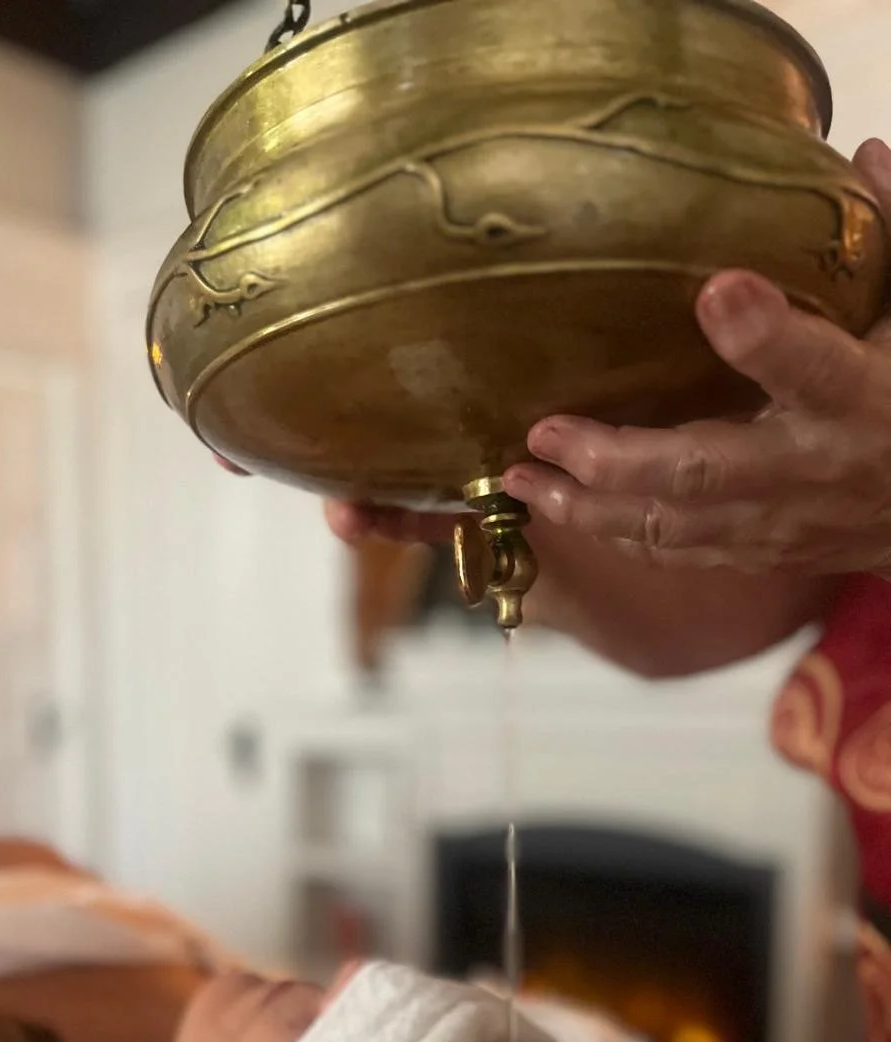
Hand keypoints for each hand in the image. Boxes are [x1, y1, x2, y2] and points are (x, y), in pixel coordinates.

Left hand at [503, 139, 890, 577]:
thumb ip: (890, 247)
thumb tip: (867, 153)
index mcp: (854, 397)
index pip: (812, 366)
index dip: (763, 334)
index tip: (718, 292)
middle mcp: (805, 468)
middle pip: (700, 472)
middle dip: (615, 458)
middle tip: (543, 432)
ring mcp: (773, 522)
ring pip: (669, 526)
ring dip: (588, 507)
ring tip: (521, 478)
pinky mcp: (750, 554)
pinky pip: (671, 551)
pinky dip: (611, 533)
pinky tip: (557, 508)